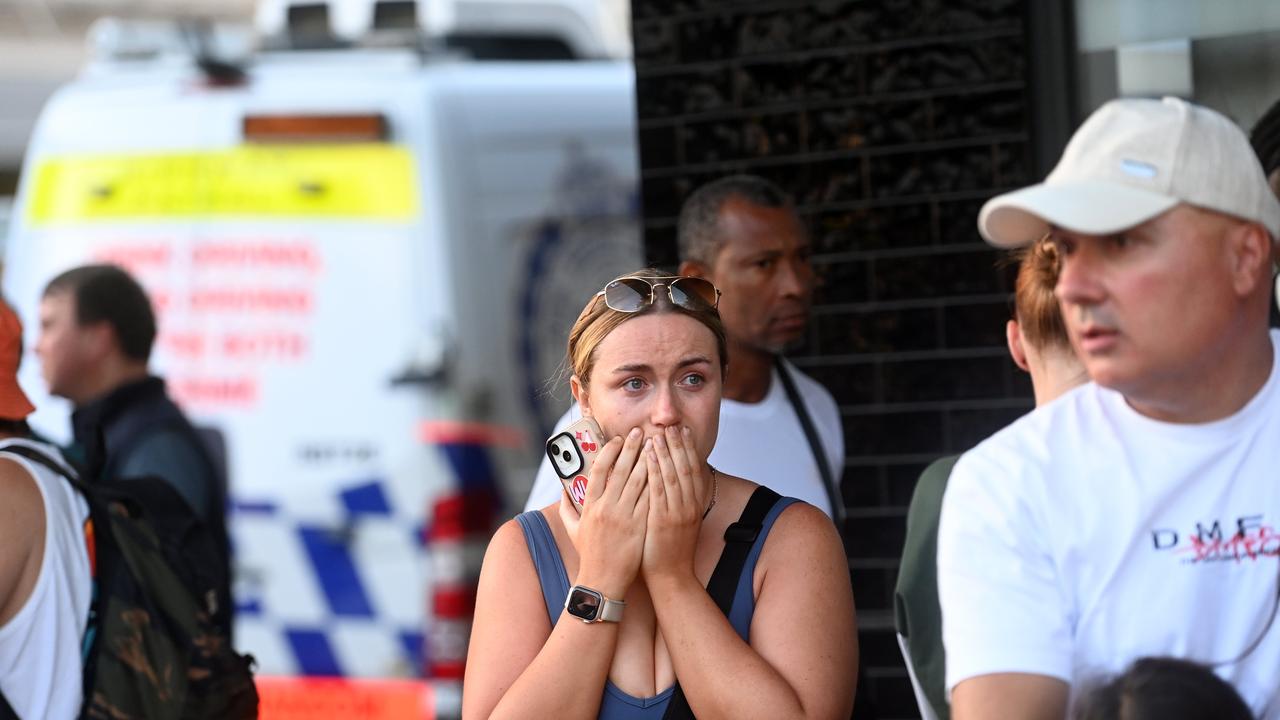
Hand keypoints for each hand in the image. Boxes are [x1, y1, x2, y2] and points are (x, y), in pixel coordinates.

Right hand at [569, 427, 649, 598]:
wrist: (603, 582)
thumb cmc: (590, 555)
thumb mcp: (573, 530)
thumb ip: (566, 508)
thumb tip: (563, 490)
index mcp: (590, 506)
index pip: (598, 470)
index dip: (609, 451)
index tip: (618, 439)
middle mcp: (606, 508)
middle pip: (620, 470)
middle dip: (631, 447)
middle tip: (640, 431)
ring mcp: (623, 517)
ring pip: (638, 481)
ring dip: (647, 460)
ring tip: (656, 445)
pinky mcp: (639, 527)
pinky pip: (650, 499)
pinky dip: (657, 482)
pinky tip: (665, 469)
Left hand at [641, 425, 710, 585]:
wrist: (672, 577)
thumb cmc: (671, 550)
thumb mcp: (681, 522)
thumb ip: (678, 501)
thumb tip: (672, 481)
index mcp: (694, 505)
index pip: (693, 469)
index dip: (688, 449)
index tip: (682, 431)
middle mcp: (688, 506)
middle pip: (685, 468)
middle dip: (677, 445)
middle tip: (671, 426)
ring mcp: (677, 513)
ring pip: (672, 476)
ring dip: (664, 453)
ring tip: (658, 434)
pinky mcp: (662, 521)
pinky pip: (658, 491)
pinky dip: (653, 471)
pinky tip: (647, 457)